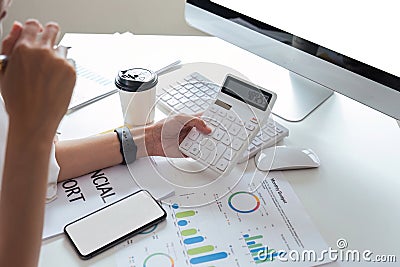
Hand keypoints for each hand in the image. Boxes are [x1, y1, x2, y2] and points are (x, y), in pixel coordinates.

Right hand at [0, 20, 75, 140]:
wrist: (34, 120)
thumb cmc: (18, 100)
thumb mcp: (4, 70)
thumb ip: (10, 45)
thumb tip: (19, 28)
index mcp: (23, 49)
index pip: (33, 25)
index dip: (35, 30)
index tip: (37, 34)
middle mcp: (43, 52)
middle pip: (53, 29)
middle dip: (50, 35)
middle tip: (48, 48)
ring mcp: (59, 61)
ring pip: (62, 48)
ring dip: (57, 56)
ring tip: (49, 74)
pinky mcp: (71, 71)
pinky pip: (71, 62)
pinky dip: (66, 69)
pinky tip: (56, 81)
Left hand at [145, 114, 211, 157]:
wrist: (152, 140)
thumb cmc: (162, 127)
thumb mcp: (181, 118)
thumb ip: (195, 121)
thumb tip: (207, 128)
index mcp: (190, 121)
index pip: (204, 119)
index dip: (211, 121)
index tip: (219, 122)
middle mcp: (190, 131)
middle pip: (205, 133)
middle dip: (211, 134)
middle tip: (217, 135)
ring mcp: (188, 141)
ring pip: (202, 143)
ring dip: (206, 144)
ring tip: (210, 143)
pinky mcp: (186, 151)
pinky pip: (196, 153)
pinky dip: (200, 153)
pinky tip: (202, 151)